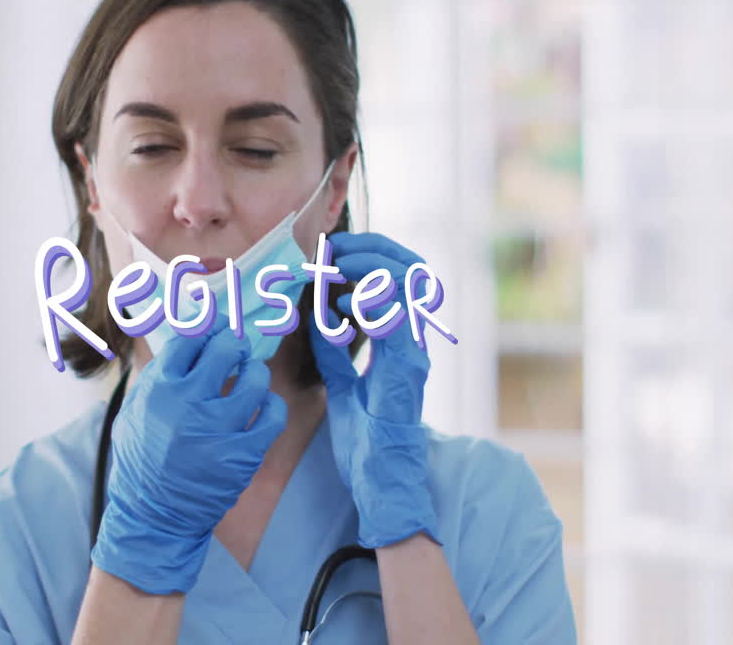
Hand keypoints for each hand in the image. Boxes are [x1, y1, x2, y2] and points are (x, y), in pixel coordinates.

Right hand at [92, 324, 286, 594]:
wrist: (153, 516)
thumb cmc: (141, 461)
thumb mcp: (132, 412)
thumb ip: (158, 377)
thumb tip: (186, 342)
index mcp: (158, 389)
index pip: (191, 340)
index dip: (207, 332)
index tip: (216, 333)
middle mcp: (189, 403)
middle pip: (226, 349)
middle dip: (235, 345)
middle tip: (237, 351)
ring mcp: (218, 429)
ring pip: (255, 378)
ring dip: (255, 374)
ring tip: (250, 379)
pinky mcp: (243, 453)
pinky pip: (273, 414)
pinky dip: (271, 406)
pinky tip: (261, 408)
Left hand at [309, 232, 438, 548]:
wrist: (381, 485)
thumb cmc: (367, 444)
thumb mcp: (341, 386)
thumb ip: (333, 353)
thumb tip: (320, 318)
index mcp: (399, 343)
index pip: (395, 280)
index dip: (365, 257)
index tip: (328, 253)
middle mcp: (412, 342)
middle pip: (408, 270)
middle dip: (369, 248)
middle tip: (330, 247)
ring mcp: (413, 353)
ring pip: (407, 284)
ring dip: (368, 264)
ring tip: (334, 262)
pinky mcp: (407, 369)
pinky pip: (397, 318)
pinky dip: (370, 297)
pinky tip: (341, 295)